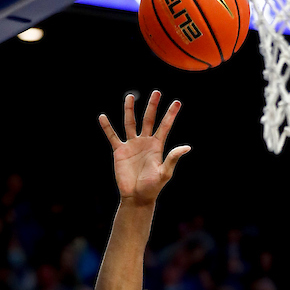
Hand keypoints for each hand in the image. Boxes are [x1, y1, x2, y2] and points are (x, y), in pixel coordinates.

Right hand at [100, 91, 189, 206]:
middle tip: (156, 92)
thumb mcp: (164, 173)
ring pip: (130, 123)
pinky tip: (102, 117)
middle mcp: (145, 142)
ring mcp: (132, 145)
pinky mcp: (120, 151)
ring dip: (130, 110)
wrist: (136, 197)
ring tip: (130, 97)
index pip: (165, 126)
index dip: (171, 114)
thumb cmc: (152, 187)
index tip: (177, 102)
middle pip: (148, 119)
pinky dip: (107, 127)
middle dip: (152, 106)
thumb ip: (173, 158)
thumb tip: (187, 147)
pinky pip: (112, 136)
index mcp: (157, 146)